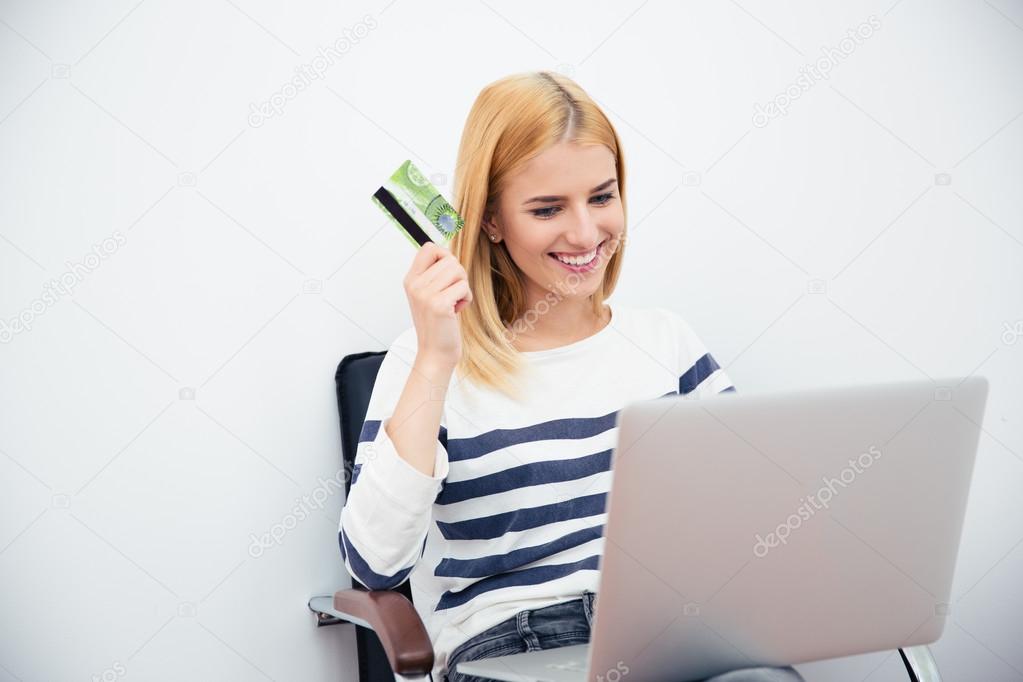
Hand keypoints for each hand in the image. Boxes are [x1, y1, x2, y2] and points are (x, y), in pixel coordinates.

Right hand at [403, 242, 472, 368]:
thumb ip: (435, 275)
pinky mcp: (439, 305)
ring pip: (458, 270)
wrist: (435, 353)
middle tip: (454, 293)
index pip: (428, 248)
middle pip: (449, 259)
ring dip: (463, 286)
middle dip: (459, 275)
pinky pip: (464, 287)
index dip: (445, 255)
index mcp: (411, 280)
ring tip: (455, 301)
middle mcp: (415, 285)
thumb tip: (451, 254)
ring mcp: (425, 295)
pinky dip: (467, 298)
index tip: (449, 273)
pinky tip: (457, 311)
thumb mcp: (429, 295)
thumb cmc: (438, 324)